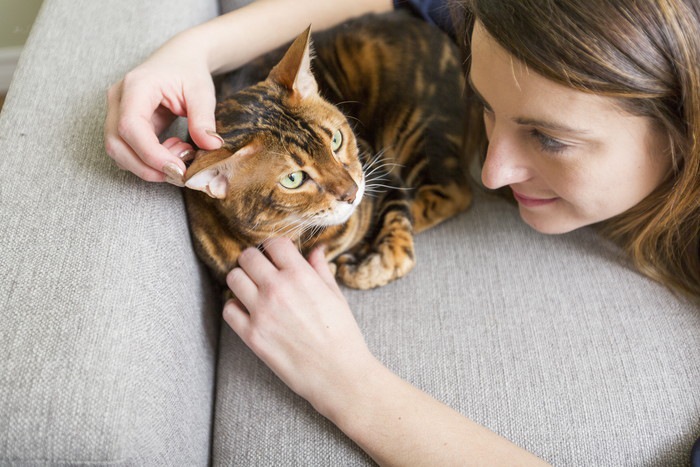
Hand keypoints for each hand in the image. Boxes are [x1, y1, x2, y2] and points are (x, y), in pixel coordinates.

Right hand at [104, 31, 222, 184]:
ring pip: (118, 152)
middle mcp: (118, 99)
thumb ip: (204, 119)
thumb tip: (211, 146)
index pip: (130, 127)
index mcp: (136, 86)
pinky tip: (173, 150)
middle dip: (148, 167)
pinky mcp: (123, 123)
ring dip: (149, 165)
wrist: (181, 59)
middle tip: (181, 171)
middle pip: (116, 144)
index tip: (178, 170)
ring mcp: (117, 112)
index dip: (151, 155)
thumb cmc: (189, 71)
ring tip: (181, 153)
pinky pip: (128, 150)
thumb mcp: (202, 92)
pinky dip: (149, 160)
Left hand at [223, 238, 374, 413]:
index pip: (273, 243)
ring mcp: (261, 312)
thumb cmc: (343, 335)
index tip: (276, 256)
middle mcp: (277, 289)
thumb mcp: (336, 296)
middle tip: (260, 271)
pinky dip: (235, 308)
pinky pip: (228, 310)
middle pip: (247, 257)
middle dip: (253, 260)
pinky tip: (248, 312)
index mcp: (300, 275)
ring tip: (252, 290)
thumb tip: (315, 249)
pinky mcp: (252, 335)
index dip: (274, 247)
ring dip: (241, 280)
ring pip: (233, 278)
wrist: (339, 374)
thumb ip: (320, 269)